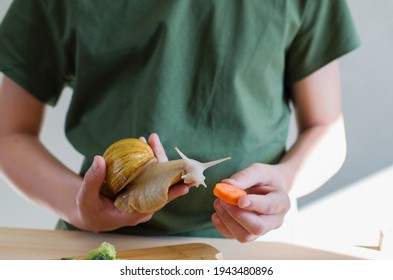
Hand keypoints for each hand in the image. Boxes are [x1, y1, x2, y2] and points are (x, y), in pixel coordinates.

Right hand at [74, 133, 189, 231]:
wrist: (91, 213)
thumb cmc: (89, 209)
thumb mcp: (86, 197)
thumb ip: (92, 180)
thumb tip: (99, 159)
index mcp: (133, 213)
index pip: (157, 203)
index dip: (172, 194)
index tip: (186, 186)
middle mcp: (143, 205)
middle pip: (161, 186)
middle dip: (165, 167)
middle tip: (164, 148)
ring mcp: (143, 196)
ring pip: (157, 178)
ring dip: (157, 158)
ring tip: (152, 139)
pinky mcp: (141, 188)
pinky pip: (150, 174)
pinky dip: (150, 160)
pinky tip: (146, 144)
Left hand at [212, 163, 290, 242]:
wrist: (269, 188)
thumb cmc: (265, 179)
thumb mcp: (258, 170)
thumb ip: (244, 176)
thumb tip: (226, 184)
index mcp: (281, 202)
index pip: (269, 207)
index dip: (253, 204)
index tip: (239, 199)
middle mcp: (274, 220)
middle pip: (257, 227)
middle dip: (237, 215)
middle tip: (223, 200)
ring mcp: (261, 230)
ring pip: (244, 236)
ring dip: (227, 220)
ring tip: (219, 202)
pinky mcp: (248, 233)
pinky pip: (233, 236)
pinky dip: (222, 226)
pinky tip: (217, 213)